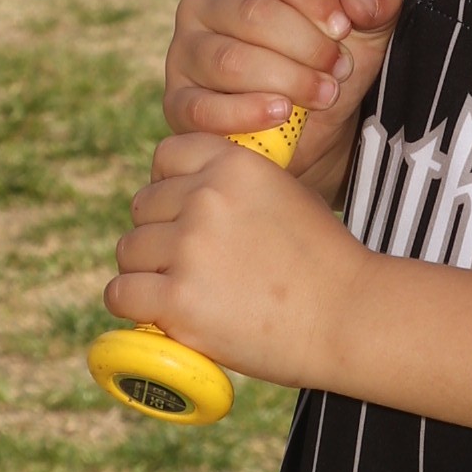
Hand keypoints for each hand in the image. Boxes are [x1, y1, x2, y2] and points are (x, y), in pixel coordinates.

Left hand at [107, 135, 364, 390]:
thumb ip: (235, 187)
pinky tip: (157, 313)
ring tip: (182, 292)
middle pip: (143, 206)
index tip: (185, 214)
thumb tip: (186, 196)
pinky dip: (133, 305)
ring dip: (146, 272)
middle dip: (160, 233)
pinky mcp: (178, 299)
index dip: (170, 186)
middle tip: (191, 265)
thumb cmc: (324, 262)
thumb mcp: (285, 193)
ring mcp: (189, 247)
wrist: (350, 316)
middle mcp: (205, 197)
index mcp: (233, 164)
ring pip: (129, 250)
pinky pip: (121, 293)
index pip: (166, 155)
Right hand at [165, 0, 402, 188]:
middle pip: (253, 13)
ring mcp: (185, 51)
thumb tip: (358, 0)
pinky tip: (281, 116)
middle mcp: (205, 2)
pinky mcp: (178, 101)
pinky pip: (203, 107)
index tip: (342, 26)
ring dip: (286, 81)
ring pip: (230, 60)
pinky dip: (247, 114)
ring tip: (322, 95)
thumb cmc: (329, 65)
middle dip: (305, 46)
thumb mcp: (365, 32)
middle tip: (337, 70)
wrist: (313, 135)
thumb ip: (377, 2)